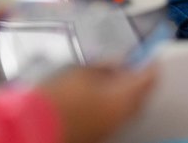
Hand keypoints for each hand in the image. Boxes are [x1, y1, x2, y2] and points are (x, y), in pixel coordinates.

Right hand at [37, 64, 156, 142]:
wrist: (37, 125)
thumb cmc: (59, 97)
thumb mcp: (82, 70)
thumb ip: (105, 65)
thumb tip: (116, 63)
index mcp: (126, 97)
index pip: (150, 76)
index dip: (149, 61)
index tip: (146, 53)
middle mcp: (124, 116)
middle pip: (141, 94)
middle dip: (138, 78)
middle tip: (129, 64)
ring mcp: (112, 128)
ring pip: (128, 107)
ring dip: (125, 91)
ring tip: (110, 77)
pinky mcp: (99, 134)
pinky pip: (114, 116)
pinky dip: (112, 104)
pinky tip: (98, 94)